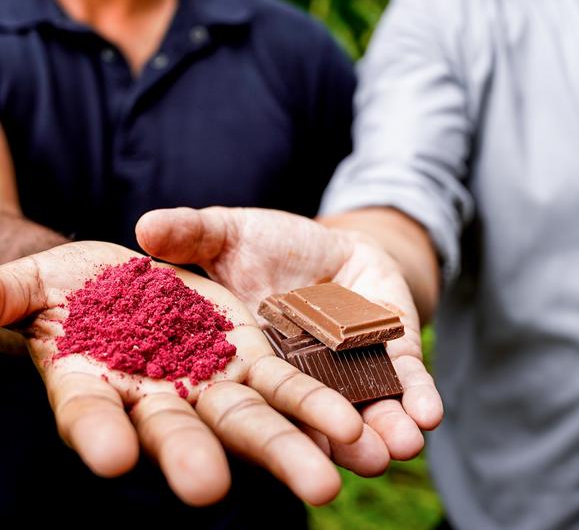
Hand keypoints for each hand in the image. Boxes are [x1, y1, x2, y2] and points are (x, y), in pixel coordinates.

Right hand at [0, 241, 363, 505]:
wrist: (138, 276)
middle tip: (209, 492)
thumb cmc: (79, 285)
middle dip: (195, 459)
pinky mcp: (256, 360)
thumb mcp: (46, 279)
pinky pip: (291, 386)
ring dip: (286, 451)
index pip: (87, 415)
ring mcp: (211, 382)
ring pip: (251, 420)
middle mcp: (157, 399)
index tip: (111, 456)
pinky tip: (356, 431)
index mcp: (96, 384)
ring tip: (323, 483)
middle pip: (178, 434)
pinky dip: (322, 409)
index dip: (96, 434)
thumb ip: (15, 292)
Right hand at [136, 207, 442, 473]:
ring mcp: (344, 374)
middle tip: (321, 485)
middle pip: (296, 426)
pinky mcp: (388, 356)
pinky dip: (416, 398)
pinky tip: (425, 415)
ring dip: (373, 437)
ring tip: (385, 451)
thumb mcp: (228, 233)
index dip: (227, 439)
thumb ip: (192, 234)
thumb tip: (144, 229)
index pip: (234, 409)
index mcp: (243, 365)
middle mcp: (293, 383)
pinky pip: (403, 382)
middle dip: (307, 454)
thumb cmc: (268, 244)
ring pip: (357, 416)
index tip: (219, 478)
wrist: (332, 242)